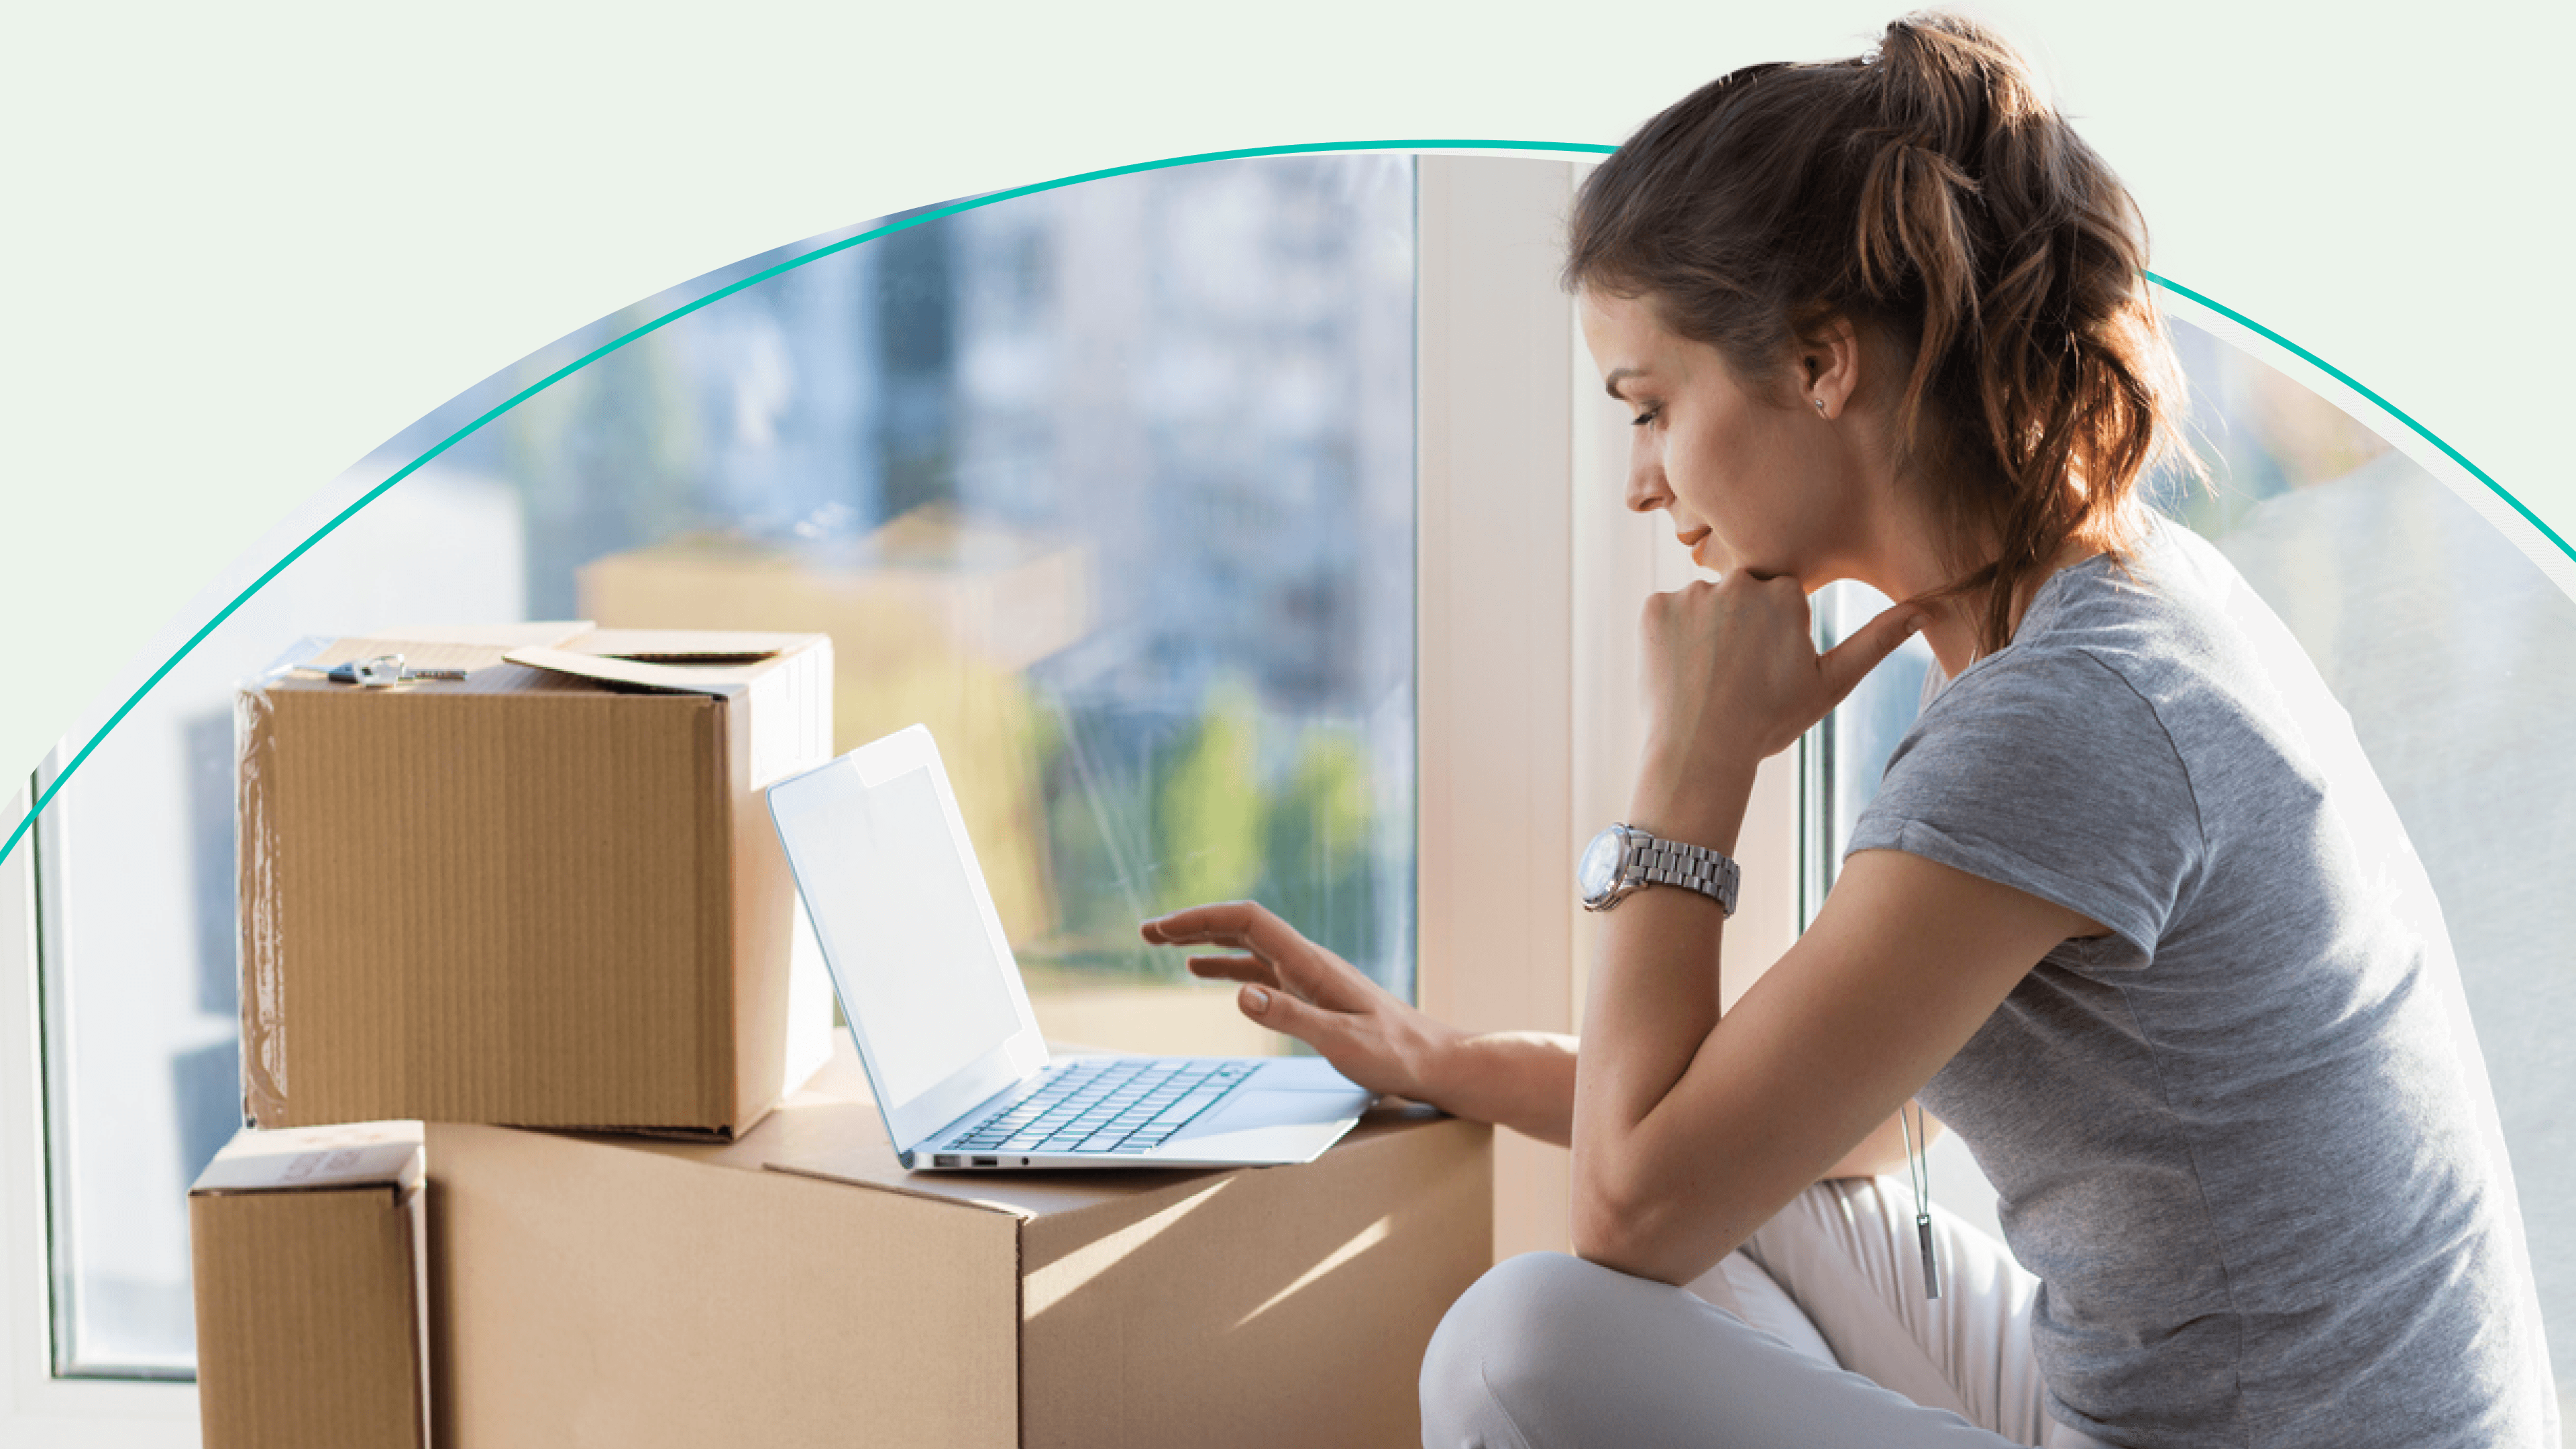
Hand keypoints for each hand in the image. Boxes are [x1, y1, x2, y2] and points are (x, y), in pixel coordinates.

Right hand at [1139, 900, 1452, 1101]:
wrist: (1434, 1061)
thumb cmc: (1395, 1054)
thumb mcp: (1343, 1041)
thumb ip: (1291, 1017)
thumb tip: (1239, 994)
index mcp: (1312, 963)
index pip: (1248, 922)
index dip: (1203, 919)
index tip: (1164, 928)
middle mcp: (1307, 961)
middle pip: (1241, 927)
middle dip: (1193, 924)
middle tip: (1147, 931)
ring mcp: (1307, 976)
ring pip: (1246, 946)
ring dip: (1204, 941)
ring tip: (1163, 944)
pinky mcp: (1310, 994)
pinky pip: (1258, 970)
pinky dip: (1225, 966)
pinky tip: (1203, 972)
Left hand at [1638, 572, 1925, 771]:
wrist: (1702, 753)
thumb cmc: (1769, 722)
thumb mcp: (1831, 683)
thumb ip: (1876, 640)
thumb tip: (1925, 608)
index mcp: (1784, 594)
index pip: (1781, 596)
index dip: (1774, 634)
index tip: (1765, 667)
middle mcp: (1738, 582)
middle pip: (1741, 594)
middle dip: (1739, 627)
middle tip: (1735, 675)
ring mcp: (1692, 594)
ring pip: (1703, 604)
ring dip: (1705, 632)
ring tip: (1708, 677)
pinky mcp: (1653, 608)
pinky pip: (1665, 614)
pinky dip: (1670, 638)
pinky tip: (1681, 672)